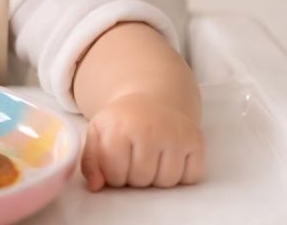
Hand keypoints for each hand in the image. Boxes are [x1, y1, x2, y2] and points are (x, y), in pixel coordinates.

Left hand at [79, 93, 204, 191]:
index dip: (114, 175)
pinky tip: (170, 158)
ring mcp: (175, 134)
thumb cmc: (121, 121)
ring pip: (167, 182)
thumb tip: (95, 187)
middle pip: (142, 180)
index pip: (115, 175)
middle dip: (135, 177)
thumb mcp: (97, 134)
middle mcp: (149, 129)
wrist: (151, 99)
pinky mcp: (196, 139)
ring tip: (151, 159)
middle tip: (134, 159)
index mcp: (119, 128)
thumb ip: (90, 161)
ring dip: (157, 178)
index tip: (116, 162)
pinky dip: (182, 175)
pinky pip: (192, 176)